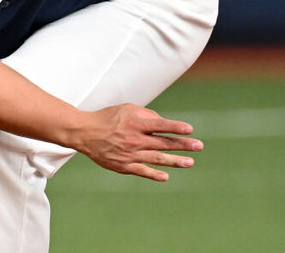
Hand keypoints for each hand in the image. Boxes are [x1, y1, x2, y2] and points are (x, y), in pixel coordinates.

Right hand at [71, 103, 203, 181]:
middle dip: (182, 145)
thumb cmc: (108, 117)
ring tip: (190, 162)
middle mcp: (135, 140)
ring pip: (156, 159)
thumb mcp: (127, 108)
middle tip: (199, 146)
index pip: (160, 126)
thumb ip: (146, 114)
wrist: (85, 132)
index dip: (175, 127)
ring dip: (175, 161)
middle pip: (163, 143)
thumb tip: (162, 122)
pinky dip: (154, 174)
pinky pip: (142, 171)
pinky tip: (166, 176)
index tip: (190, 129)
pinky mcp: (124, 166)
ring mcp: (130, 154)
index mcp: (136, 124)